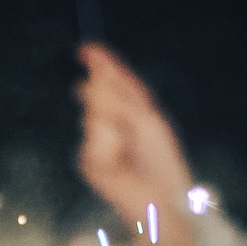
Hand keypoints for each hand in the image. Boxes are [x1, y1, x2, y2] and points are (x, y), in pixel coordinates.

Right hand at [76, 44, 196, 245]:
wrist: (159, 196)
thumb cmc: (161, 161)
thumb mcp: (146, 120)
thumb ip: (120, 98)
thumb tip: (95, 77)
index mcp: (130, 109)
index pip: (111, 81)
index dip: (99, 63)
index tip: (85, 49)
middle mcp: (110, 122)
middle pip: (96, 93)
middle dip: (107, 100)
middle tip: (125, 123)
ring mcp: (97, 141)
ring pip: (92, 117)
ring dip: (112, 130)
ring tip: (125, 151)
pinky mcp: (88, 161)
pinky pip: (92, 141)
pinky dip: (107, 149)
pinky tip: (116, 164)